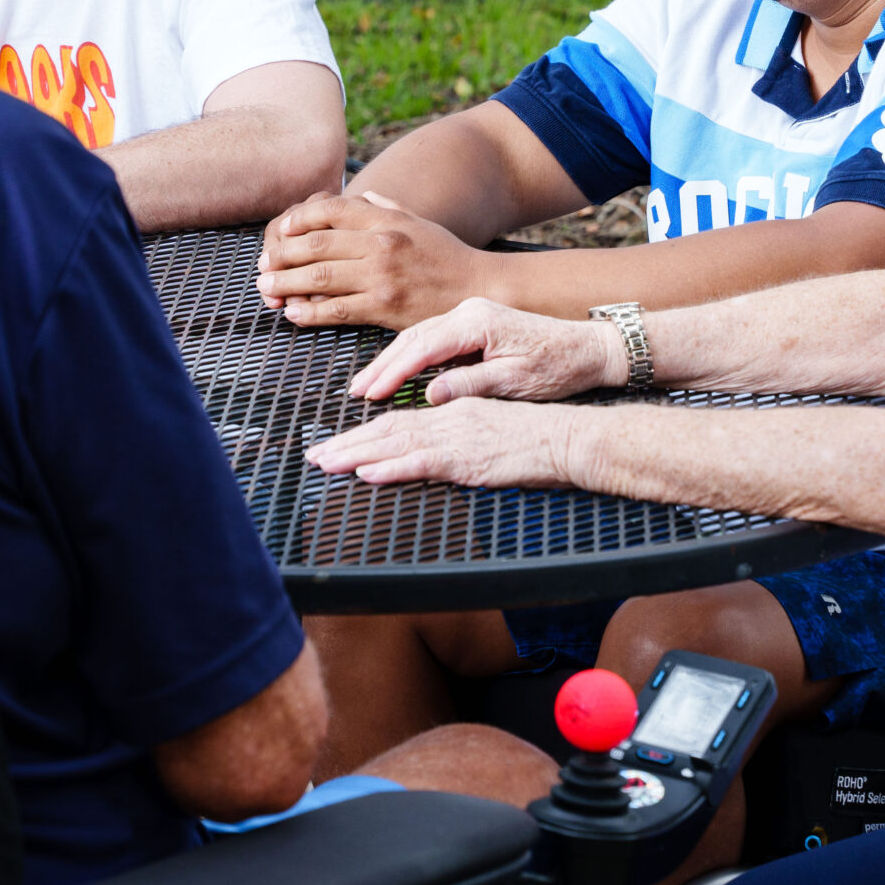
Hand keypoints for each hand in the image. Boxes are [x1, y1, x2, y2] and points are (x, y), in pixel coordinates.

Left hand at [257, 190, 490, 328]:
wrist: (480, 287)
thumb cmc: (445, 255)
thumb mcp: (417, 222)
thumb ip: (386, 208)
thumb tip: (360, 199)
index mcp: (384, 219)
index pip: (328, 210)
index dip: (296, 220)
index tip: (280, 232)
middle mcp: (381, 243)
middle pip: (315, 245)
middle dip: (281, 255)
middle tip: (262, 265)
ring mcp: (382, 276)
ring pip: (320, 277)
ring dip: (286, 283)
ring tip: (266, 288)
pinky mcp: (386, 308)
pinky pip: (338, 310)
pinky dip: (310, 312)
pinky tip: (293, 313)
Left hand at [305, 399, 588, 487]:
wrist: (570, 438)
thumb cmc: (538, 438)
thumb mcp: (491, 429)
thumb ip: (459, 435)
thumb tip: (429, 449)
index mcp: (453, 409)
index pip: (399, 420)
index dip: (364, 433)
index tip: (336, 446)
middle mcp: (449, 418)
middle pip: (388, 429)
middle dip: (347, 444)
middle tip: (314, 456)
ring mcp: (458, 437)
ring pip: (396, 443)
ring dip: (356, 455)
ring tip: (325, 464)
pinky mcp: (469, 458)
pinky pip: (423, 462)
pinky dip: (392, 467)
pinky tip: (367, 474)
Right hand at [350, 296, 625, 404]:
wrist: (589, 347)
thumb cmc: (558, 366)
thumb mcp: (516, 381)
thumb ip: (471, 385)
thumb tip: (431, 396)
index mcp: (477, 322)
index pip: (422, 347)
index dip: (393, 373)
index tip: (370, 394)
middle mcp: (469, 311)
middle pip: (412, 337)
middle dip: (382, 365)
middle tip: (357, 391)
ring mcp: (470, 312)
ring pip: (418, 335)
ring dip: (392, 360)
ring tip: (368, 384)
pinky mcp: (474, 320)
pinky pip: (431, 335)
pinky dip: (410, 354)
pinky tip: (396, 370)